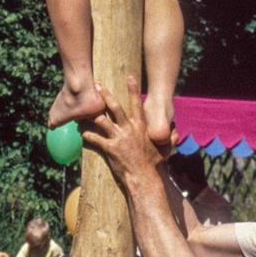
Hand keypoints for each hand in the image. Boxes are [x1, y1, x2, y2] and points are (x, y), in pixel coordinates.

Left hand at [82, 77, 162, 194]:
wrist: (145, 178)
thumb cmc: (154, 165)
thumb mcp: (164, 150)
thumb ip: (169, 138)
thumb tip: (174, 132)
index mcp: (141, 126)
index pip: (137, 104)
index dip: (134, 90)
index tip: (130, 77)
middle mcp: (129, 129)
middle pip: (115, 107)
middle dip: (105, 95)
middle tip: (96, 85)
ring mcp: (119, 138)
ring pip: (102, 121)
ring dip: (91, 114)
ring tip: (82, 109)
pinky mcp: (110, 148)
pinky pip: (96, 139)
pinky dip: (87, 135)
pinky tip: (81, 132)